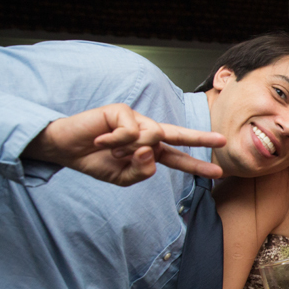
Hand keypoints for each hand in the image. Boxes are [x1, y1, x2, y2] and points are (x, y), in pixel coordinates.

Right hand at [27, 104, 225, 185]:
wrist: (66, 149)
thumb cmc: (95, 162)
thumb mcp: (122, 178)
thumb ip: (142, 172)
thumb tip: (151, 151)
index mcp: (150, 152)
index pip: (178, 160)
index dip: (196, 166)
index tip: (218, 173)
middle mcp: (147, 134)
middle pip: (178, 135)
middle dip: (200, 138)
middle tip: (222, 140)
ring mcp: (136, 121)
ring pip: (152, 136)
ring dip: (130, 149)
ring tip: (109, 149)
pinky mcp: (123, 111)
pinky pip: (132, 131)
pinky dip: (116, 140)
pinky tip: (100, 139)